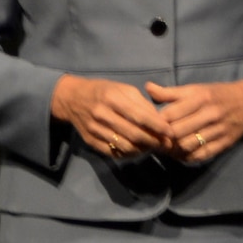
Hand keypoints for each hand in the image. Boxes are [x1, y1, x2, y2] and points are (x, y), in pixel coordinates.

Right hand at [51, 75, 174, 158]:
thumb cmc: (103, 91)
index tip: (170, 133)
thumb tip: (160, 121)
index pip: (140, 116)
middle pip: (134, 134)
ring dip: (143, 149)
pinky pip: (114, 152)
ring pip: (125, 146)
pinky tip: (137, 150)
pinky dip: (129, 154)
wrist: (72, 99)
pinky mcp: (90, 141)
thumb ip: (141, 104)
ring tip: (152, 147)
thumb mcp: (123, 89)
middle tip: (165, 144)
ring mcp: (95, 130)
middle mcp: (102, 115)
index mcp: (112, 98)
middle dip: (153, 141)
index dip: (157, 126)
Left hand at [145, 80, 242, 162]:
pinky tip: (179, 154)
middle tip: (153, 140)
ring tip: (164, 148)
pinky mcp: (224, 144)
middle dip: (162, 138)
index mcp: (200, 98)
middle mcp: (209, 114)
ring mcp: (218, 131)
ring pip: (187, 146)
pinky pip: (200, 155)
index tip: (148, 125)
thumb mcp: (196, 88)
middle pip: (177, 132)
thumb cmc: (218, 94)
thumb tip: (148, 88)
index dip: (156, 122)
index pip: (171, 114)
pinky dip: (186, 157)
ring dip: (172, 150)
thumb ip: (171, 92)